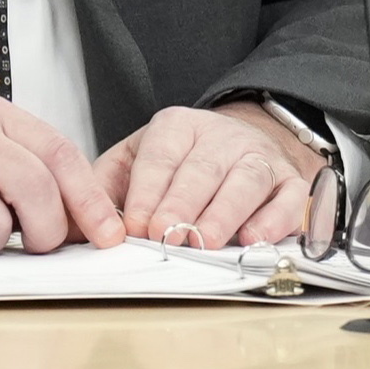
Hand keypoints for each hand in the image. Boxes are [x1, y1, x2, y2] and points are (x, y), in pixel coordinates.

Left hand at [93, 99, 323, 249]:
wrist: (241, 140)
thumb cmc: (180, 162)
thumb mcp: (136, 160)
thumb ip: (107, 186)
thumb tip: (79, 223)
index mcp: (177, 127)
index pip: (160, 157)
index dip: (147, 193)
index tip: (136, 226)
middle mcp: (220, 137)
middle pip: (202, 169)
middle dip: (182, 204)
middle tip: (167, 235)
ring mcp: (258, 156)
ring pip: (244, 181)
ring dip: (225, 213)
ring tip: (207, 241)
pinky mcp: (290, 181)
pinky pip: (288, 198)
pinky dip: (274, 219)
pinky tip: (255, 238)